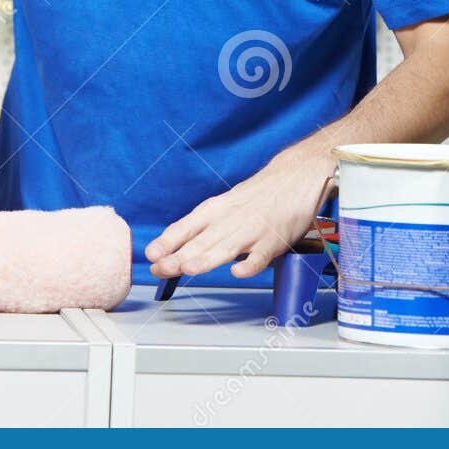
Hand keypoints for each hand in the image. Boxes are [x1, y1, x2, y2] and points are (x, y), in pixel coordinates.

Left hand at [145, 153, 332, 280]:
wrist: (297, 176)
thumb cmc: (259, 195)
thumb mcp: (227, 204)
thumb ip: (204, 227)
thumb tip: (174, 248)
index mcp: (217, 210)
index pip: (187, 226)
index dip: (168, 241)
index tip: (151, 254)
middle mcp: (231, 219)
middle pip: (203, 240)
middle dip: (180, 256)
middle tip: (160, 268)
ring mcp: (253, 231)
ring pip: (227, 247)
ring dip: (207, 258)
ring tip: (189, 269)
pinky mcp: (275, 241)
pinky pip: (261, 255)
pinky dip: (250, 265)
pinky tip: (238, 272)